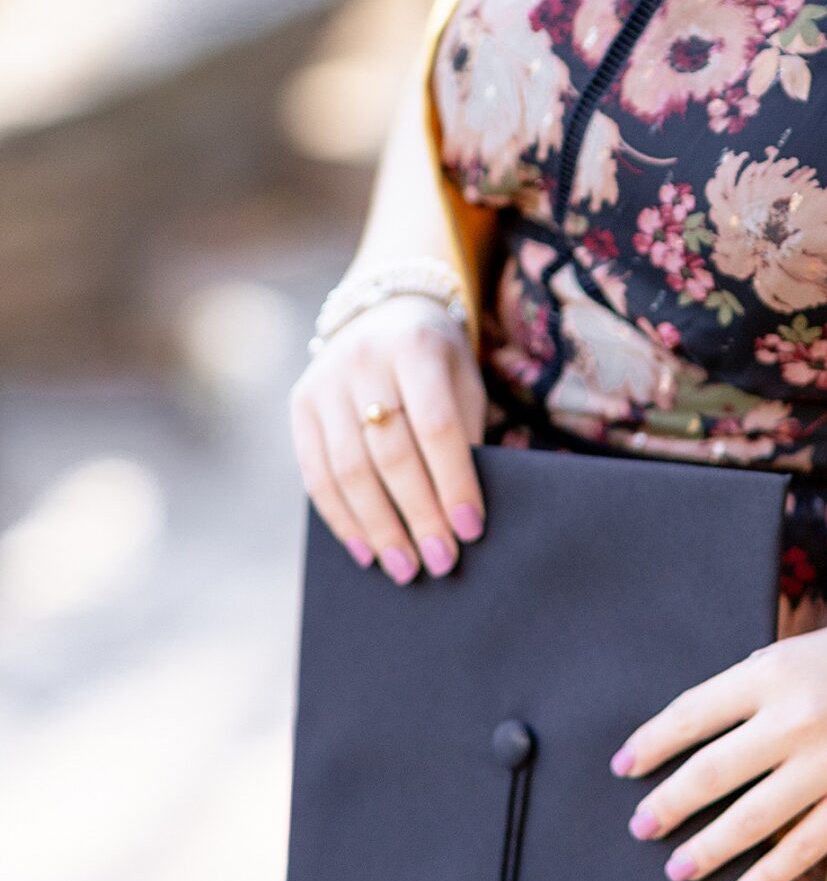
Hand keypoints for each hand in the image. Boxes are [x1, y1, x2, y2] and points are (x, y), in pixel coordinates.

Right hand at [287, 297, 489, 583]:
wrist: (383, 312)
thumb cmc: (437, 361)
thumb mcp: (462, 380)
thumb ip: (462, 434)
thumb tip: (460, 516)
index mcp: (416, 348)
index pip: (437, 427)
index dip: (455, 482)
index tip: (471, 529)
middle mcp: (364, 360)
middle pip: (391, 454)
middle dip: (419, 515)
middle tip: (441, 561)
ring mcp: (324, 382)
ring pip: (349, 470)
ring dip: (378, 528)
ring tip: (405, 568)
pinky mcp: (300, 405)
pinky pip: (316, 474)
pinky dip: (341, 519)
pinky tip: (365, 550)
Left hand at [610, 596, 826, 880]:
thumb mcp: (814, 649)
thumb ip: (765, 682)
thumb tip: (713, 724)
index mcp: (775, 668)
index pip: (692, 712)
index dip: (652, 743)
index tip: (625, 767)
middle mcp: (795, 715)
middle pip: (710, 771)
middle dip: (667, 804)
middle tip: (640, 826)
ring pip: (749, 817)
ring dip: (707, 847)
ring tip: (678, 867)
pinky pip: (803, 845)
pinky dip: (766, 875)